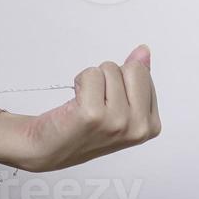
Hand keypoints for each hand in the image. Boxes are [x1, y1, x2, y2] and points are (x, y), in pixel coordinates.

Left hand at [17, 45, 160, 172]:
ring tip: (84, 103)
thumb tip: (144, 52)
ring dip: (92, 80)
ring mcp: (117, 122)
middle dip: (110, 76)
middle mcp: (138, 127)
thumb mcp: (118, 106)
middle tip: (96, 99)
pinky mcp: (93, 114)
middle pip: (132, 69)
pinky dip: (79, 82)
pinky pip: (91, 74)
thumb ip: (136, 79)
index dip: (121, 80)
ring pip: (109, 69)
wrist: (48, 147)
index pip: (144, 73)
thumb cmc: (81, 127)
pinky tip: (75, 103)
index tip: (110, 100)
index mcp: (150, 124)